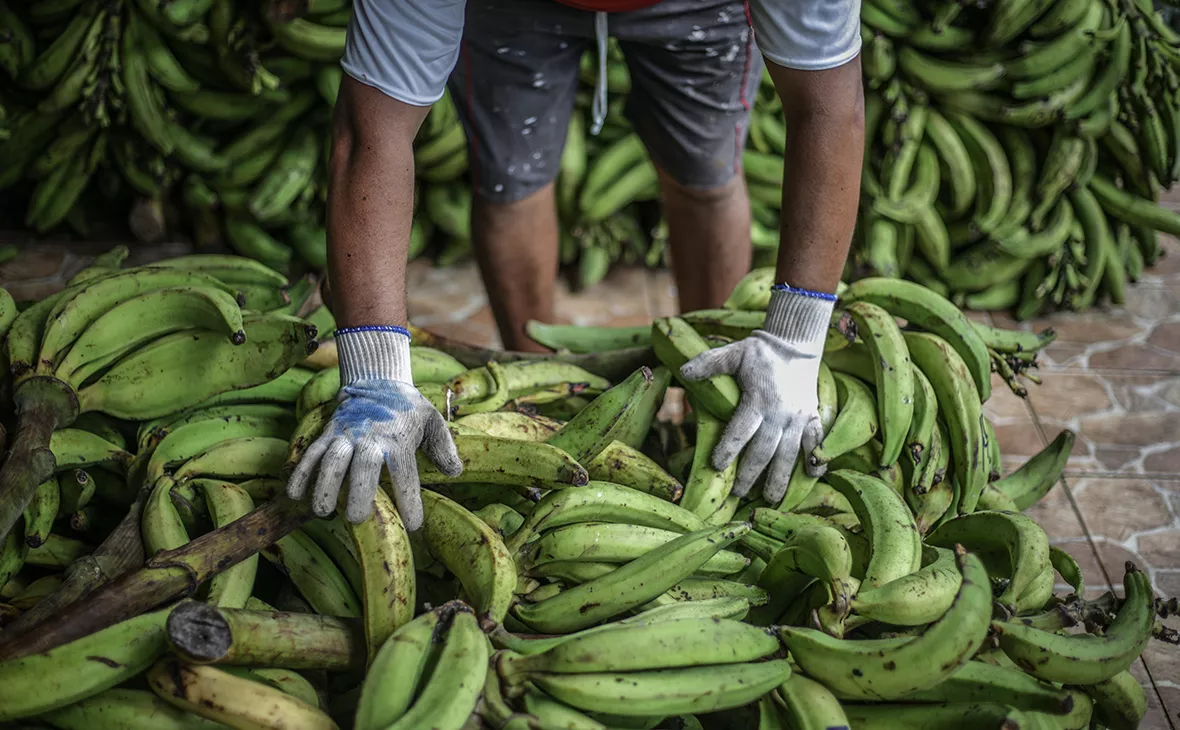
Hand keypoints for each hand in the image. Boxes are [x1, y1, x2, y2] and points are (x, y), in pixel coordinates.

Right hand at [285, 327, 461, 528]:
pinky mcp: (328, 433)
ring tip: (322, 511)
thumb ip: (444, 447)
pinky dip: (301, 473)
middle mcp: (370, 437)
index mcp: (399, 439)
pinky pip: (311, 453)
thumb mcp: (432, 421)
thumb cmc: (408, 408)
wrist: (377, 378)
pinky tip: (295, 495)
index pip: (405, 473)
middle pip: (363, 466)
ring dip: (325, 485)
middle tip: (357, 518)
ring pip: (332, 459)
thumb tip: (455, 473)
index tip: (414, 524)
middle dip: (358, 492)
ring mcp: (346, 435)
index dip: (409, 499)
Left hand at [679, 286, 833, 503]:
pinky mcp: (813, 417)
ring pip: (789, 454)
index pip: (740, 430)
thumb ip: (710, 363)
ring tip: (770, 499)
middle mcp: (779, 413)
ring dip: (780, 477)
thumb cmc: (760, 352)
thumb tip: (683, 371)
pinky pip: (816, 442)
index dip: (728, 449)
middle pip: (764, 450)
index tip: (717, 466)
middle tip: (738, 495)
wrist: (796, 343)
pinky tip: (812, 477)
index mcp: (757, 399)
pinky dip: (816, 460)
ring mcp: (798, 418)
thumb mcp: (734, 352)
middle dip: (750, 474)